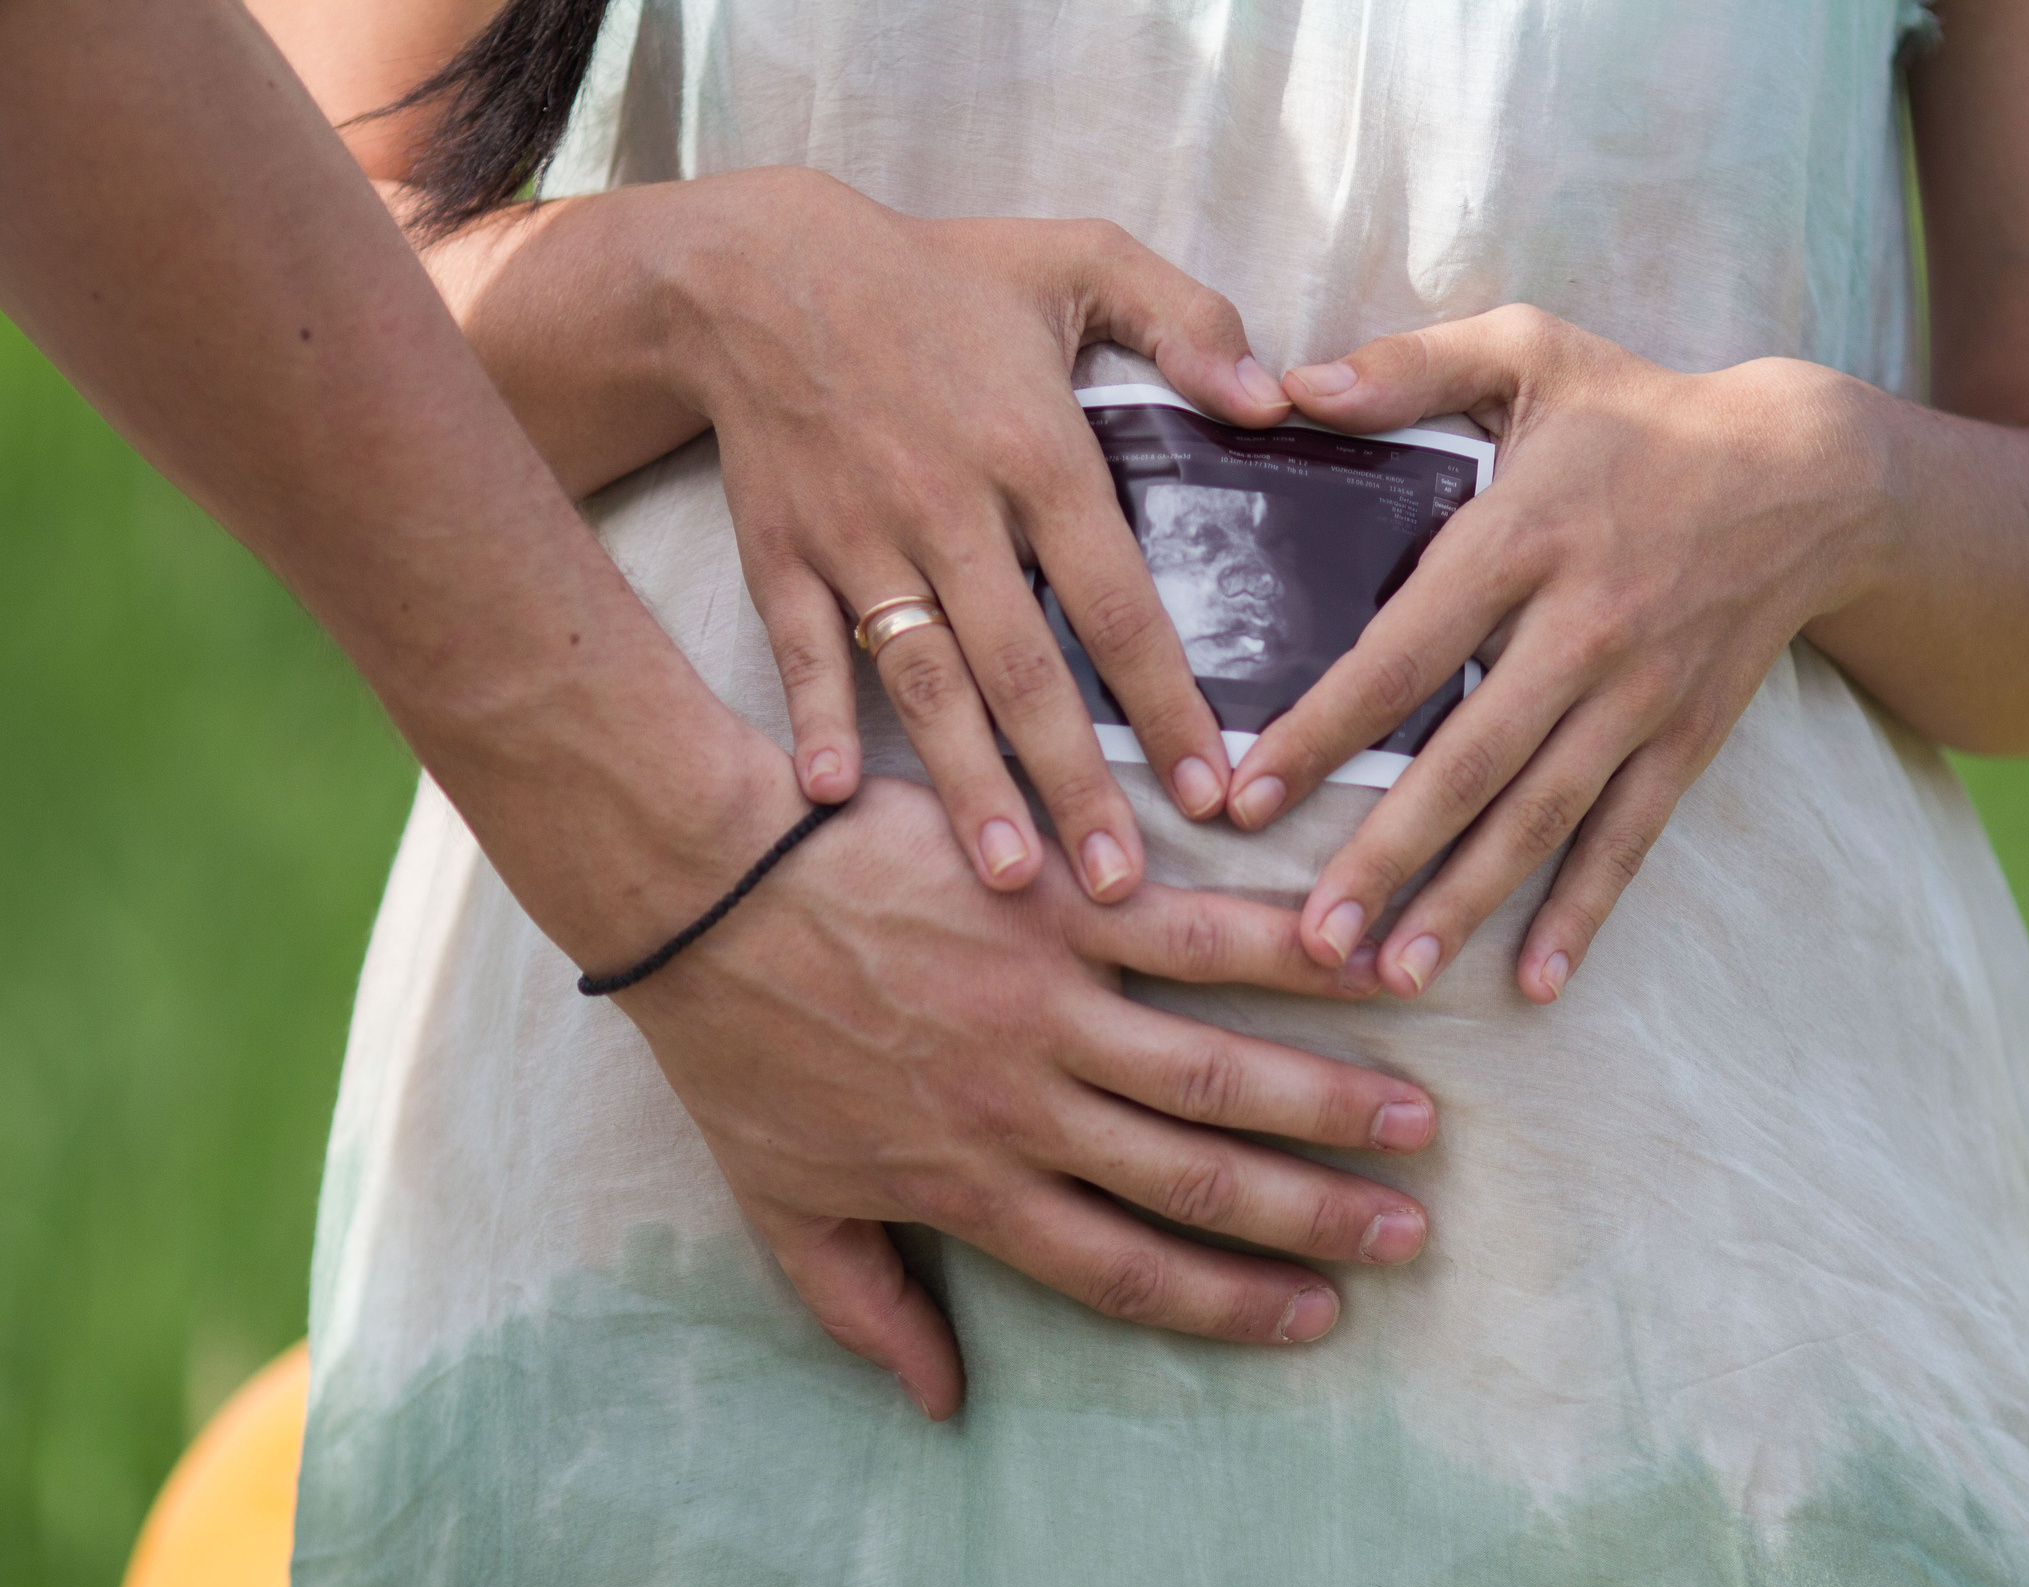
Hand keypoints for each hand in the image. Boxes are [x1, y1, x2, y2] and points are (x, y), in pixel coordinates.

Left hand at [614, 779, 1437, 1420]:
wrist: (702, 890)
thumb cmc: (737, 1046)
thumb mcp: (780, 1207)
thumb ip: (867, 1309)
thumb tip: (940, 1406)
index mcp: (970, 1188)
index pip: (1125, 1269)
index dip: (1227, 1302)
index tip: (1312, 1319)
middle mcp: (1028, 1109)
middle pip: (1197, 1181)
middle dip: (1312, 1216)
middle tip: (1405, 1231)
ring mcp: (1048, 1005)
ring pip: (1214, 1071)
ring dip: (1325, 1100)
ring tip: (1415, 1120)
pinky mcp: (1054, 904)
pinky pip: (1188, 932)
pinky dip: (1277, 948)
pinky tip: (1351, 953)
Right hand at [650, 168, 1293, 900]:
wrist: (755, 271)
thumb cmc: (936, 273)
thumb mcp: (1081, 257)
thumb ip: (1190, 320)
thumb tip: (1273, 399)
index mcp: (1035, 452)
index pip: (1118, 601)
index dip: (1166, 701)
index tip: (1211, 788)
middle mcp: (950, 511)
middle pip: (1025, 671)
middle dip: (1074, 784)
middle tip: (1117, 885)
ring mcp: (861, 542)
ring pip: (926, 682)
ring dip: (967, 783)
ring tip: (1008, 879)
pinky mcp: (786, 557)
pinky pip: (806, 654)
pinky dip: (817, 722)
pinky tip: (832, 802)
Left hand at [1226, 307, 1888, 1002]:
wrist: (1814, 472)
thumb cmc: (1642, 410)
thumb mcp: (1528, 351)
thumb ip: (1405, 367)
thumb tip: (1284, 386)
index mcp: (1522, 536)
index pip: (1403, 650)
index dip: (1322, 730)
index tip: (1244, 797)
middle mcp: (1582, 628)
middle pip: (1469, 760)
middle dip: (1386, 855)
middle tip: (1312, 938)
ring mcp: (1640, 695)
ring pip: (1542, 817)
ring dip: (1466, 901)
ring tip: (1392, 975)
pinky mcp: (1687, 739)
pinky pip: (1630, 837)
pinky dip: (1586, 913)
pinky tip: (1534, 982)